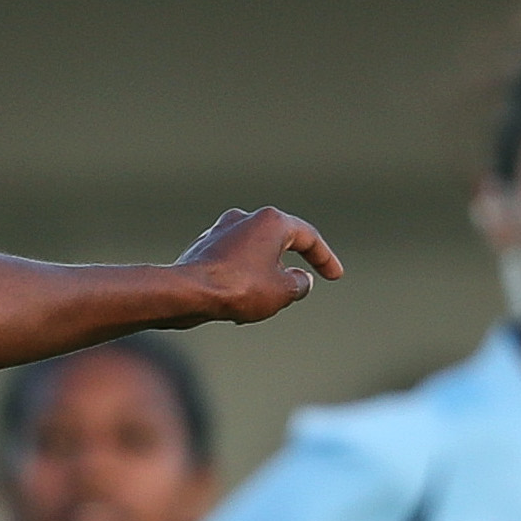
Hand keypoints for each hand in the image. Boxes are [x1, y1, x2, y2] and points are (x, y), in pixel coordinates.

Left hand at [171, 206, 343, 325]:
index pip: (308, 237)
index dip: (325, 259)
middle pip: (279, 243)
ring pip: (253, 255)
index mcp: (271, 221)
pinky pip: (231, 264)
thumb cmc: (237, 289)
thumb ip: (299, 284)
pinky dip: (240, 280)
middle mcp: (245, 218)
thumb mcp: (283, 291)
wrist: (186, 293)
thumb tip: (299, 280)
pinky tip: (236, 302)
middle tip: (295, 289)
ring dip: (262, 276)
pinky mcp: (201, 248)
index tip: (335, 276)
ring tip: (261, 302)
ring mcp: (220, 231)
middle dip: (288, 267)